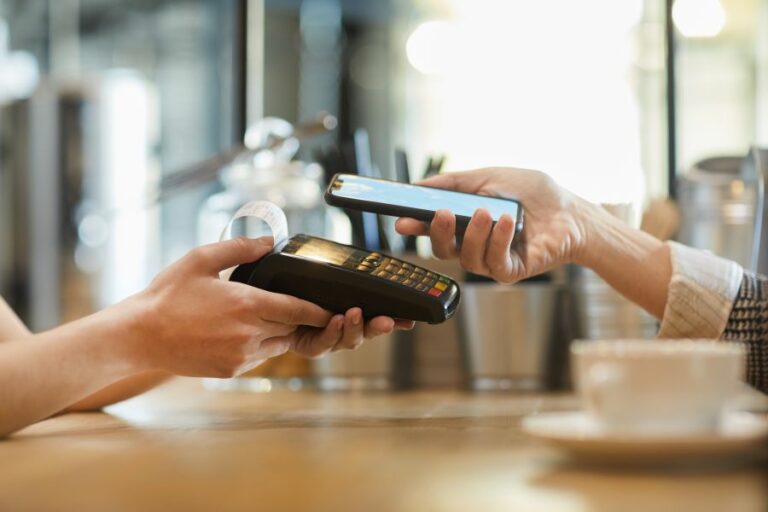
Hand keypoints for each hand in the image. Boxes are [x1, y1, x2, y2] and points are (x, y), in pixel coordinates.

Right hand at [126, 237, 411, 376]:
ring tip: (330, 324)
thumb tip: (271, 240)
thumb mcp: (201, 259)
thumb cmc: (167, 294)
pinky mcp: (233, 370)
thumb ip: (240, 248)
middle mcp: (250, 335)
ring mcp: (242, 356)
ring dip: (301, 334)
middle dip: (329, 327)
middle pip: (302, 331)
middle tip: (358, 320)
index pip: (301, 310)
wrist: (138, 335)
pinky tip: (276, 329)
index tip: (350, 307)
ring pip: (286, 345)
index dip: (328, 310)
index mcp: (246, 306)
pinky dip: (275, 342)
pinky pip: (266, 355)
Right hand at [395, 168, 596, 282]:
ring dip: (475, 233)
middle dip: (438, 232)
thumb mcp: (489, 177)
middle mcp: (475, 245)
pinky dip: (497, 241)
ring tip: (488, 211)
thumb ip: (453, 182)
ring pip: (466, 257)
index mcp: (466, 224)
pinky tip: (508, 222)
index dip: (415, 226)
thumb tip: (418, 185)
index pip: (434, 229)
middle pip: (443, 250)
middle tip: (442, 213)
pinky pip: (493, 263)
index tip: (402, 220)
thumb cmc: (534, 194)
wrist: (571, 211)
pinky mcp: (510, 271)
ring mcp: (491, 260)